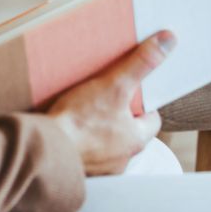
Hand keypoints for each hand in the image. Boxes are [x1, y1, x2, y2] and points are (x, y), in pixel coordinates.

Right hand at [48, 32, 171, 174]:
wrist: (42, 149)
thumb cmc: (79, 121)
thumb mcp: (115, 85)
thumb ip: (141, 63)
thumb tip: (168, 41)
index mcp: (136, 141)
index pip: (151, 119)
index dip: (143, 103)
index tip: (131, 90)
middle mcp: (121, 160)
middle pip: (128, 131)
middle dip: (119, 115)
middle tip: (106, 97)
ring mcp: (99, 168)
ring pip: (107, 144)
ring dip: (99, 130)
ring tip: (85, 111)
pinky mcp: (78, 170)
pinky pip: (85, 153)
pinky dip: (81, 142)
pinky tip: (69, 129)